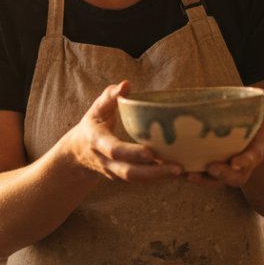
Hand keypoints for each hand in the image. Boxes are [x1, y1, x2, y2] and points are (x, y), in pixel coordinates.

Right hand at [66, 81, 182, 181]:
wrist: (79, 153)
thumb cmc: (93, 124)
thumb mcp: (97, 109)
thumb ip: (110, 97)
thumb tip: (126, 84)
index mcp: (97, 142)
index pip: (114, 150)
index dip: (132, 153)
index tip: (151, 153)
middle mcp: (107, 161)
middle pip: (130, 172)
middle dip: (154, 172)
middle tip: (178, 168)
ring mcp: (115, 172)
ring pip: (138, 180)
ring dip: (161, 177)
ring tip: (184, 171)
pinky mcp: (125, 178)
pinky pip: (143, 180)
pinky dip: (160, 178)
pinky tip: (180, 172)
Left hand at [188, 87, 263, 187]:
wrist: (244, 144)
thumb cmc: (251, 126)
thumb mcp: (260, 115)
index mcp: (253, 153)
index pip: (251, 159)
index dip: (244, 162)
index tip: (235, 162)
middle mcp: (239, 168)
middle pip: (233, 177)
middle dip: (223, 174)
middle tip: (211, 168)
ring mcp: (224, 172)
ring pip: (214, 182)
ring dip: (202, 180)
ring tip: (188, 174)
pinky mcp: (209, 174)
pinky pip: (201, 179)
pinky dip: (191, 176)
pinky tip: (178, 171)